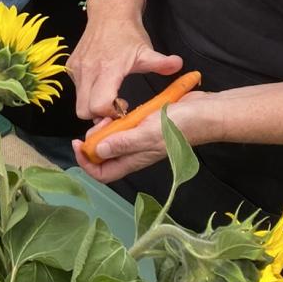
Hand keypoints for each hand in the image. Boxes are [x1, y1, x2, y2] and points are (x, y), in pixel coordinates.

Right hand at [67, 0, 182, 121]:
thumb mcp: (146, 50)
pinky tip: (100, 84)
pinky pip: (76, 89)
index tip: (123, 107)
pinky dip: (87, 93)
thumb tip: (178, 64)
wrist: (110, 12)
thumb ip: (161, 62)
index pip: (99, 105)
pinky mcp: (71, 66)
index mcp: (108, 69)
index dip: (110, 113)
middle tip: (114, 108)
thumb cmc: (128, 33)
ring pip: (78, 102)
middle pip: (83, 111)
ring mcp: (77, 68)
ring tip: (108, 96)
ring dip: (92, 105)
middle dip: (98, 115)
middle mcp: (88, 70)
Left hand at [73, 94, 207, 183]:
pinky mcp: (146, 125)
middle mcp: (135, 152)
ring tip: (109, 114)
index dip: (87, 163)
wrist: (204, 112)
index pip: (103, 173)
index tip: (78, 143)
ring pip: (113, 139)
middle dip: (94, 141)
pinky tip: (120, 108)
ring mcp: (141, 139)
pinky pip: (125, 126)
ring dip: (105, 129)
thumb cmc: (179, 126)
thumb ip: (123, 143)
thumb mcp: (147, 134)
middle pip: (104, 155)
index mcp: (134, 160)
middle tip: (100, 122)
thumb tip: (96, 152)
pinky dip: (118, 118)